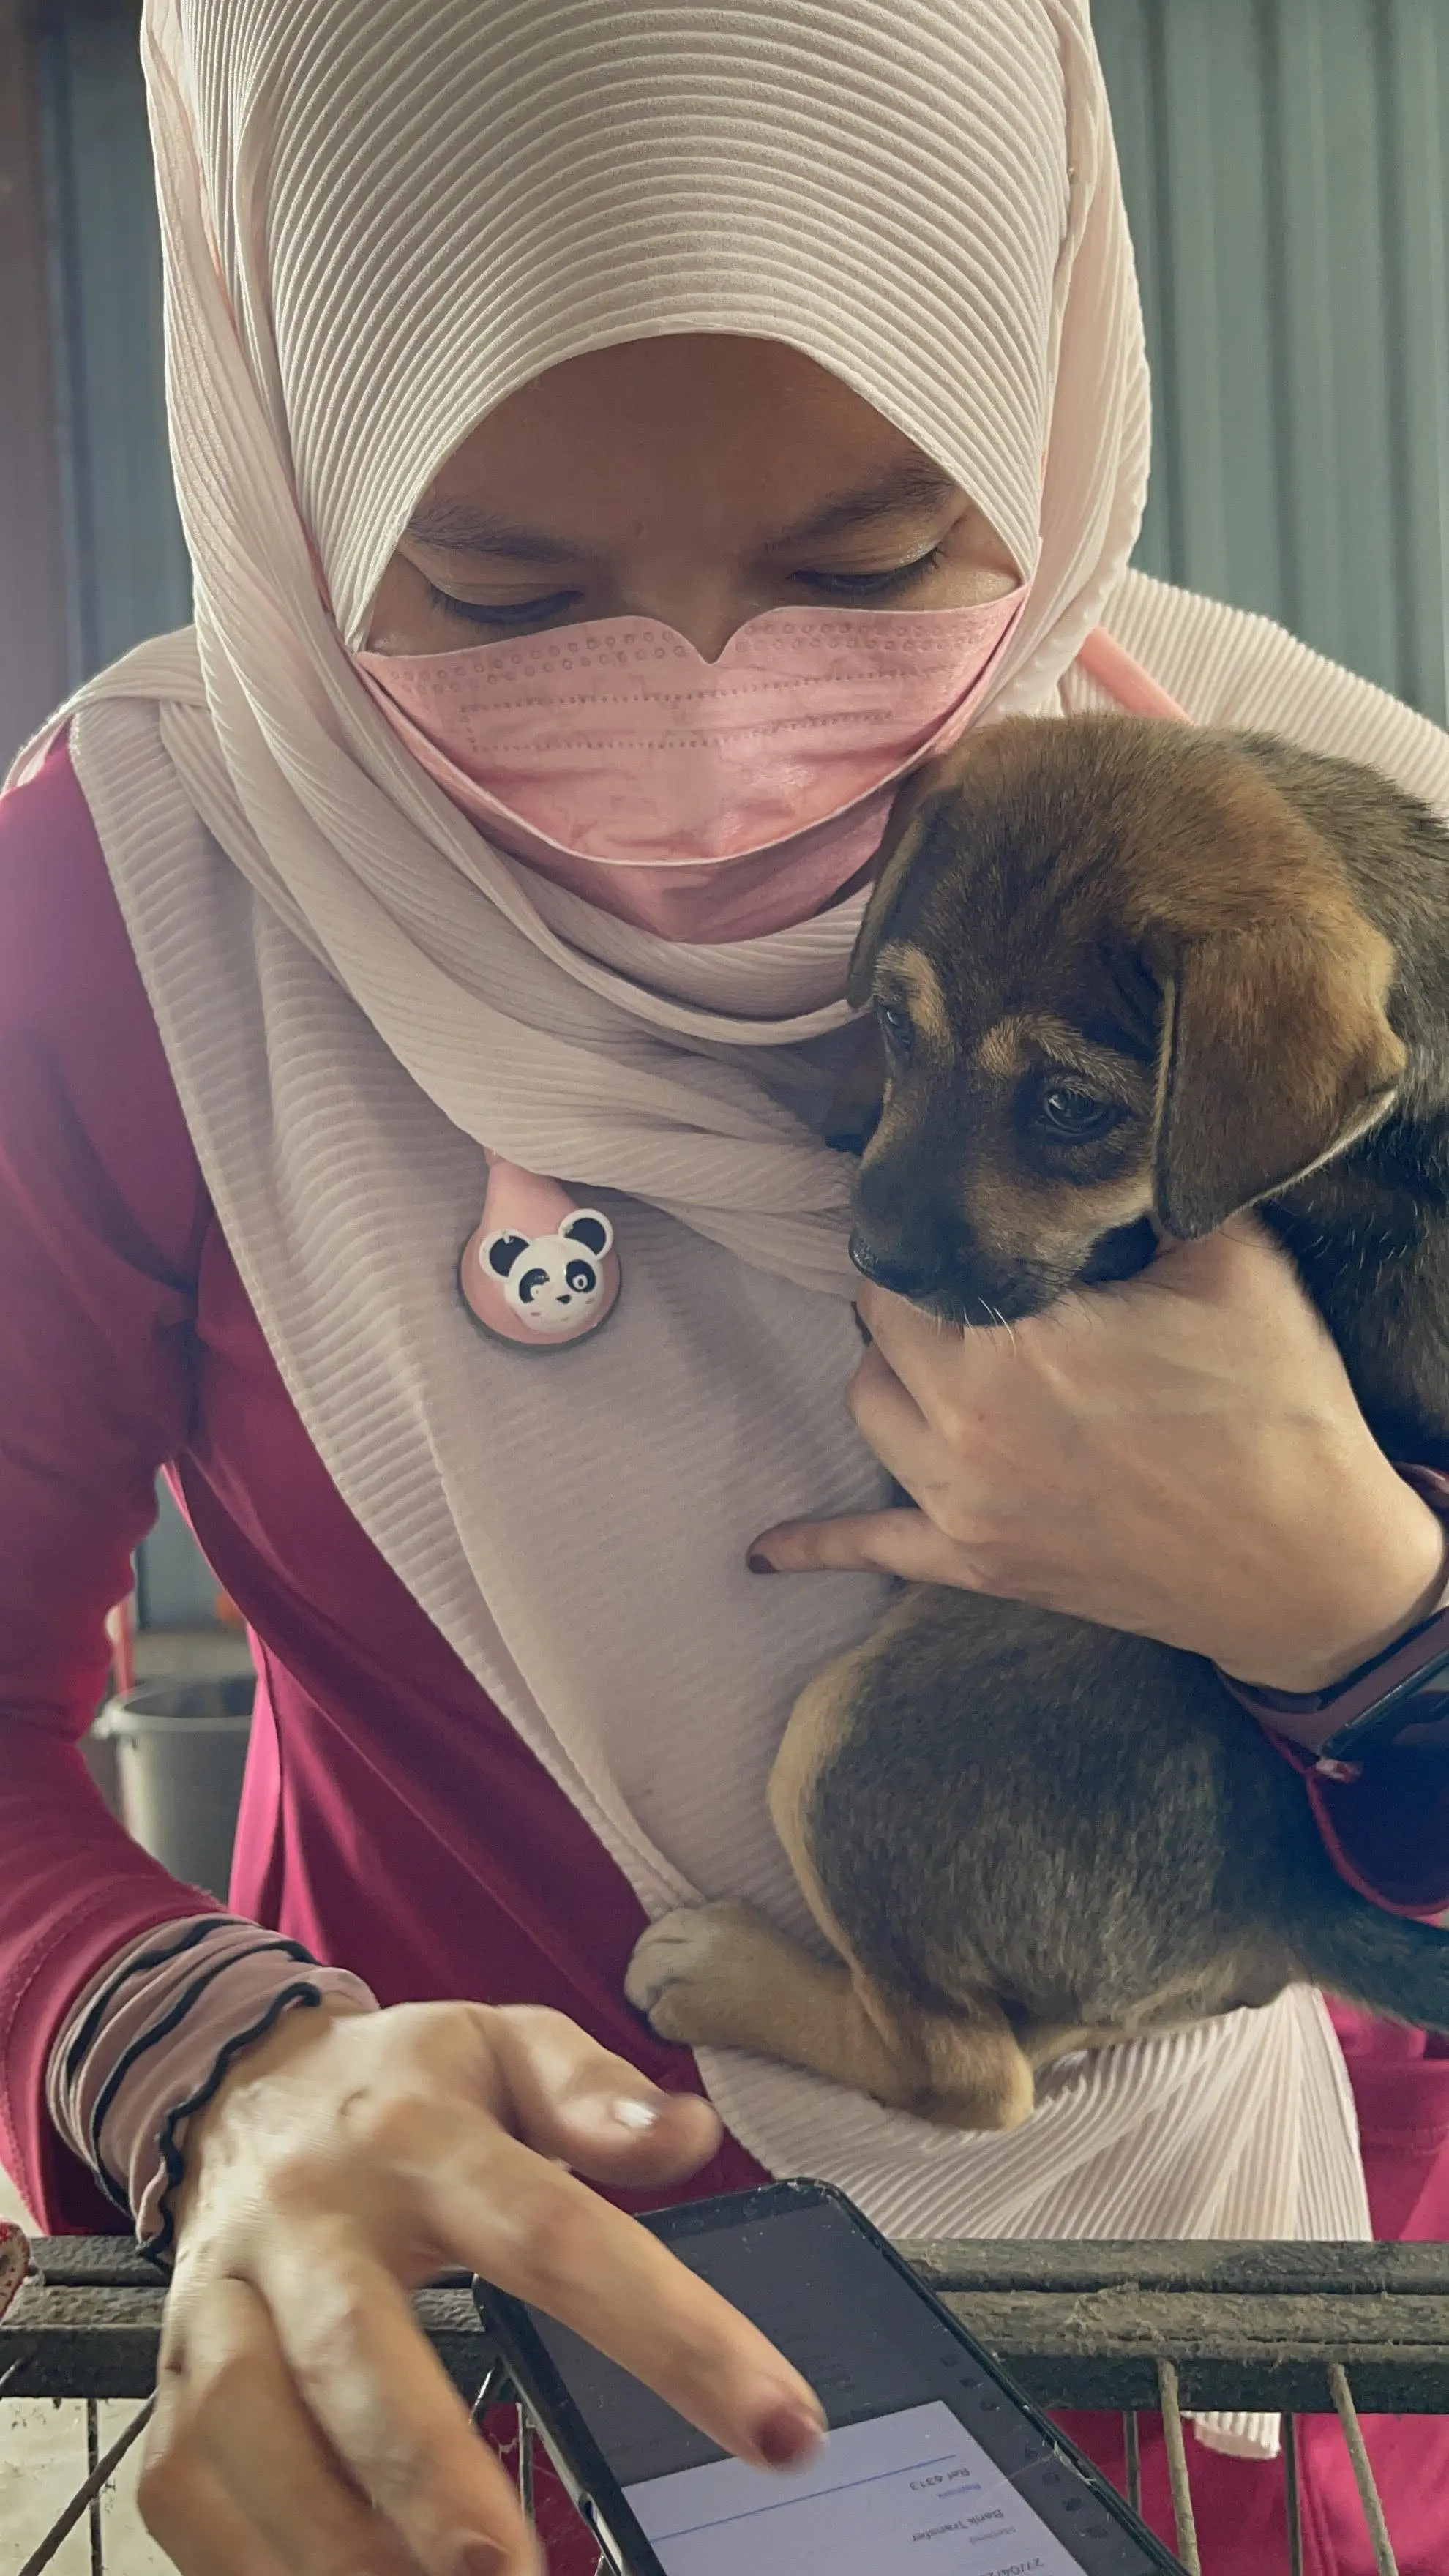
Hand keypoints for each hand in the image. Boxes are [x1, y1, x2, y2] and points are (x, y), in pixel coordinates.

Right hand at [140, 1999, 824, 2575]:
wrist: (237, 2078)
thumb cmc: (404, 2086)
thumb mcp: (507, 2047)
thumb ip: (595, 2093)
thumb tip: (695, 2135)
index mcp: (417, 2134)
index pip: (553, 2231)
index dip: (668, 2330)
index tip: (780, 2425)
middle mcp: (311, 2214)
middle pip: (357, 2345)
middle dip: (427, 2467)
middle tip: (510, 2572)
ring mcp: (229, 2292)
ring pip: (246, 2424)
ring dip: (330, 2533)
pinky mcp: (178, 2364)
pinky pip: (185, 2479)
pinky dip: (249, 2557)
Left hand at [749, 1218, 1446, 1714]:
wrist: (1311, 1568)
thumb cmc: (1277, 1413)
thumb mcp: (1231, 1267)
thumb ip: (1149, 1192)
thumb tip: (1106, 1130)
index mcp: (1018, 1342)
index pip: (913, 1264)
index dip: (932, 1231)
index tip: (952, 1210)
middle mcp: (967, 1425)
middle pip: (877, 1332)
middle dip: (911, 1298)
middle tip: (958, 1275)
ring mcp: (965, 1505)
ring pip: (868, 1412)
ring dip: (891, 1376)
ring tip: (939, 1349)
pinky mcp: (979, 1567)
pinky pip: (872, 1551)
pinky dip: (815, 1545)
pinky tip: (762, 1551)